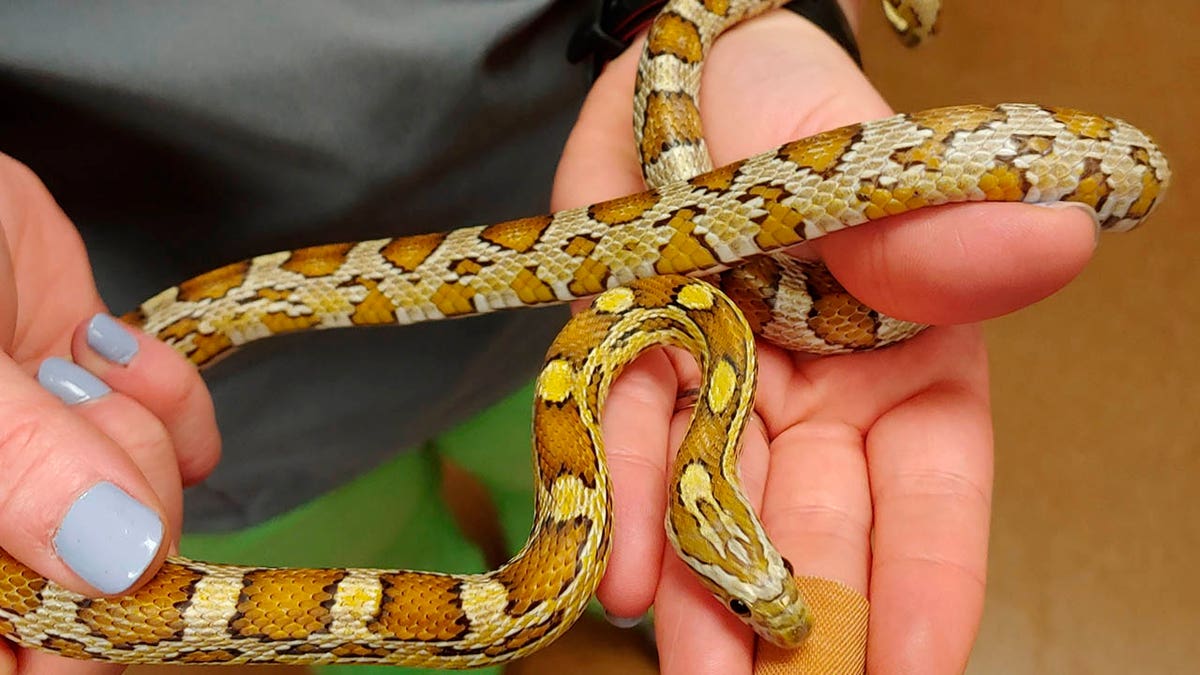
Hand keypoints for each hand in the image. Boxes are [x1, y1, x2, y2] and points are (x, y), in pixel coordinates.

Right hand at [0, 155, 219, 674]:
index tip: (104, 619)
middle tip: (77, 425)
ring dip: (128, 434)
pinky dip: (167, 394)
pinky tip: (112, 352)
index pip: (12, 654)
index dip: (61, 653)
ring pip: (147, 511)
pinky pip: (176, 435)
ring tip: (65, 370)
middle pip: (95, 588)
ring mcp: (41, 454)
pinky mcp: (89, 392)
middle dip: (113, 513)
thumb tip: (113, 557)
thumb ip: (12, 464)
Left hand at [551, 8, 1097, 674]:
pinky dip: (628, 506)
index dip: (926, 587)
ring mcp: (722, 384)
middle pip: (819, 525)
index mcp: (908, 361)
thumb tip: (1050, 245)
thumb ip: (939, 233)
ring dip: (710, 593)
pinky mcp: (632, 361)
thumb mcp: (881, 167)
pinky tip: (625, 581)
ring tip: (700, 671)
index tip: (916, 671)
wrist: (685, 74)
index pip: (931, 496)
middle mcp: (816, 392)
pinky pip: (629, 440)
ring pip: (722, 506)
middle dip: (806, 618)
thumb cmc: (804, 105)